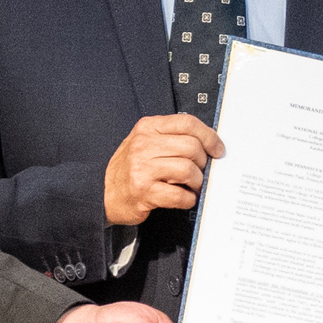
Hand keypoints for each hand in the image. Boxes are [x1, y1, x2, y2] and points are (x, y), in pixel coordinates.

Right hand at [104, 114, 221, 226]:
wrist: (104, 192)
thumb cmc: (131, 168)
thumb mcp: (146, 142)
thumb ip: (172, 137)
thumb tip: (208, 143)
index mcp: (148, 128)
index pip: (187, 123)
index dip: (209, 136)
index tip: (217, 148)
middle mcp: (144, 145)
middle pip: (192, 147)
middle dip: (203, 162)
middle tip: (201, 171)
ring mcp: (143, 169)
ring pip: (188, 170)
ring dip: (197, 182)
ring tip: (192, 186)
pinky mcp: (144, 192)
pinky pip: (180, 195)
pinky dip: (188, 199)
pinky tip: (184, 197)